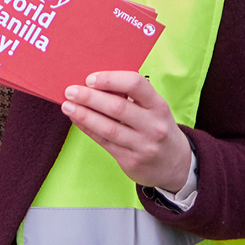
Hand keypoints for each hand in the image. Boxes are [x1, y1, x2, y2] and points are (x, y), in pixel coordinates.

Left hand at [61, 71, 189, 190]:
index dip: (111, 79)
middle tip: (70, 91)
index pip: (136, 85)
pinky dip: (87, 129)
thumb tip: (94, 84)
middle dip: (90, 97)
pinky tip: (76, 119)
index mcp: (159, 106)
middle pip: (117, 107)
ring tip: (67, 106)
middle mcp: (153, 126)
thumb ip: (132, 98)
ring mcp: (143, 145)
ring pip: (108, 128)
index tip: (90, 78)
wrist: (177, 165)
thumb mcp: (154, 110)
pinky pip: (104, 142)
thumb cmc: (157, 128)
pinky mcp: (131, 161)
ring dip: (84, 115)